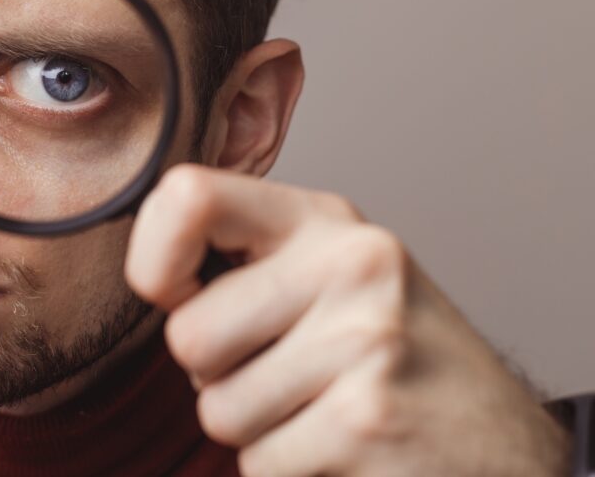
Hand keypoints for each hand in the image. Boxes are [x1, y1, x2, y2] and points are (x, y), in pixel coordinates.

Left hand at [124, 164, 570, 475]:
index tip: (174, 295)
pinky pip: (256, 463)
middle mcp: (349, 265)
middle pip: (188, 335)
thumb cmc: (392, 354)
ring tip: (318, 406)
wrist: (496, 439)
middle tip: (281, 371)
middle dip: (216, 373)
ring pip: (215, 410)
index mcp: (324, 220)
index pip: (186, 196)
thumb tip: (151, 272)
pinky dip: (284, 468)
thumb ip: (249, 259)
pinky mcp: (364, 421)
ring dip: (253, 427)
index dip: (153, 259)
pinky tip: (338, 445)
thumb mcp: (332, 275)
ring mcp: (363, 341)